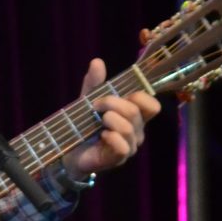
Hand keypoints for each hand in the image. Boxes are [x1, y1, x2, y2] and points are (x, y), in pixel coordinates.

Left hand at [65, 58, 160, 177]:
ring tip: (98, 121)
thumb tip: (97, 61)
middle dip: (113, 103)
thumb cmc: (84, 126)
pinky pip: (123, 147)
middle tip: (95, 105)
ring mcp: (129, 146)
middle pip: (136, 111)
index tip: (114, 94)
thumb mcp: (87, 101)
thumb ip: (94, 83)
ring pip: (129, 128)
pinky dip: (112, 138)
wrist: (69, 152)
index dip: (138, 96)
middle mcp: (136, 131)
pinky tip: (101, 135)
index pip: (152, 104)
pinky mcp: (117, 159)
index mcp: (135, 116)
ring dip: (110, 119)